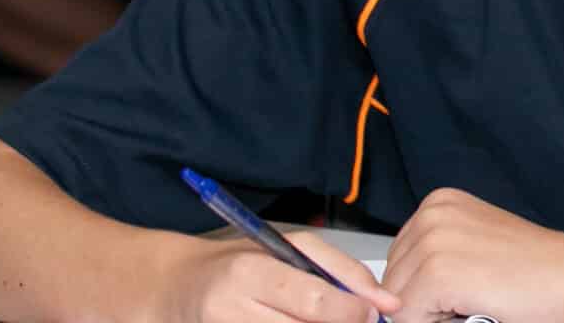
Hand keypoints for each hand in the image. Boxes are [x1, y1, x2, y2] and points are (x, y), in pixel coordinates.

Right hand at [161, 231, 401, 322]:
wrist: (177, 287)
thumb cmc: (240, 263)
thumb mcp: (289, 248)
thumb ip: (341, 271)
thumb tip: (386, 302)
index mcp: (251, 272)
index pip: (314, 301)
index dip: (353, 312)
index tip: (376, 313)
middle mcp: (232, 309)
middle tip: (357, 321)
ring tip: (325, 319)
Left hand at [382, 187, 563, 322]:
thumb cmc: (540, 274)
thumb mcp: (475, 251)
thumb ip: (433, 260)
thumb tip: (387, 298)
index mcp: (438, 204)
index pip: (398, 265)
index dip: (427, 289)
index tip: (471, 284)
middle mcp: (431, 214)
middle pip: (392, 283)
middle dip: (426, 302)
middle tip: (480, 294)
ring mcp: (433, 240)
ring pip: (398, 304)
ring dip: (433, 314)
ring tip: (479, 299)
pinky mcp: (438, 271)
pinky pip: (408, 319)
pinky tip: (478, 307)